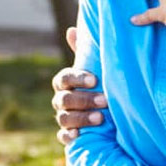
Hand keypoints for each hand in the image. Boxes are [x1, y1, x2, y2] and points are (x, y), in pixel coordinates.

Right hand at [50, 26, 106, 144]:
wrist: (105, 110)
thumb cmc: (98, 83)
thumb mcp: (95, 67)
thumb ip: (85, 51)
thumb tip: (71, 30)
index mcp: (65, 82)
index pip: (64, 78)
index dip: (77, 78)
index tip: (94, 79)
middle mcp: (61, 99)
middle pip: (65, 99)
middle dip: (84, 100)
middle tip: (104, 100)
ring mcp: (63, 117)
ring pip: (64, 118)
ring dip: (82, 118)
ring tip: (101, 118)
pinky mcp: (67, 133)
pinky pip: (62, 136)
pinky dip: (69, 136)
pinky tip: (79, 135)